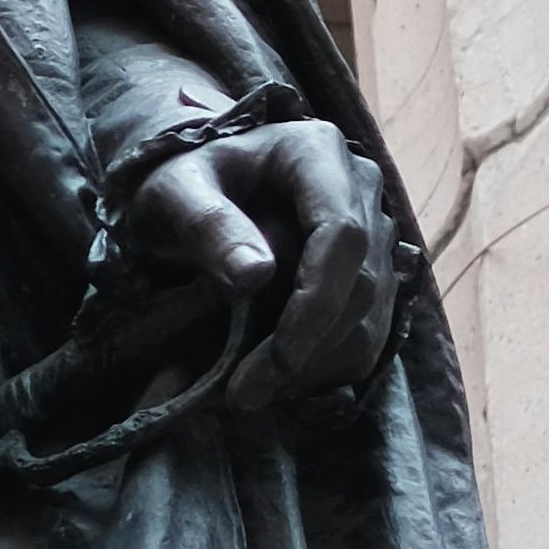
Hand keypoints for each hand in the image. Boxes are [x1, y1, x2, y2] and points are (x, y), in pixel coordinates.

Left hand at [114, 116, 403, 422]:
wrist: (197, 187)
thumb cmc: (182, 185)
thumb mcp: (173, 194)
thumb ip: (206, 223)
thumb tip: (256, 275)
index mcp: (316, 153)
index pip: (341, 235)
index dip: (315, 304)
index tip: (275, 359)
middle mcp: (361, 189)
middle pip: (361, 284)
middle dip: (308, 350)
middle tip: (244, 395)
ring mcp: (375, 231)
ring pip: (372, 317)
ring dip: (319, 368)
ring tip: (252, 393)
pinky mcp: (374, 271)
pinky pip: (371, 332)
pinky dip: (330, 368)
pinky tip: (280, 383)